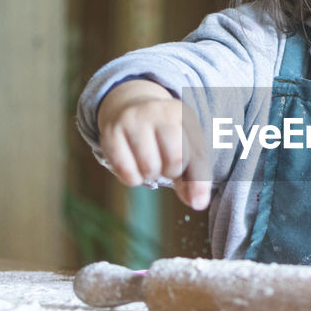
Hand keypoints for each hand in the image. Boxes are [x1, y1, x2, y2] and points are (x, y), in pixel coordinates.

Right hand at [96, 80, 211, 209]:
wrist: (129, 105)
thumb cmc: (165, 134)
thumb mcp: (186, 145)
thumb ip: (195, 176)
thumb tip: (198, 204)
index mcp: (182, 114)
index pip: (197, 155)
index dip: (199, 183)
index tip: (198, 203)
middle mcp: (158, 111)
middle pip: (174, 161)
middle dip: (171, 172)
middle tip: (164, 164)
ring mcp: (133, 119)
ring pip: (149, 168)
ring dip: (150, 174)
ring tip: (149, 161)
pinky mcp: (111, 132)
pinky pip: (126, 172)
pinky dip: (132, 178)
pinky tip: (133, 164)